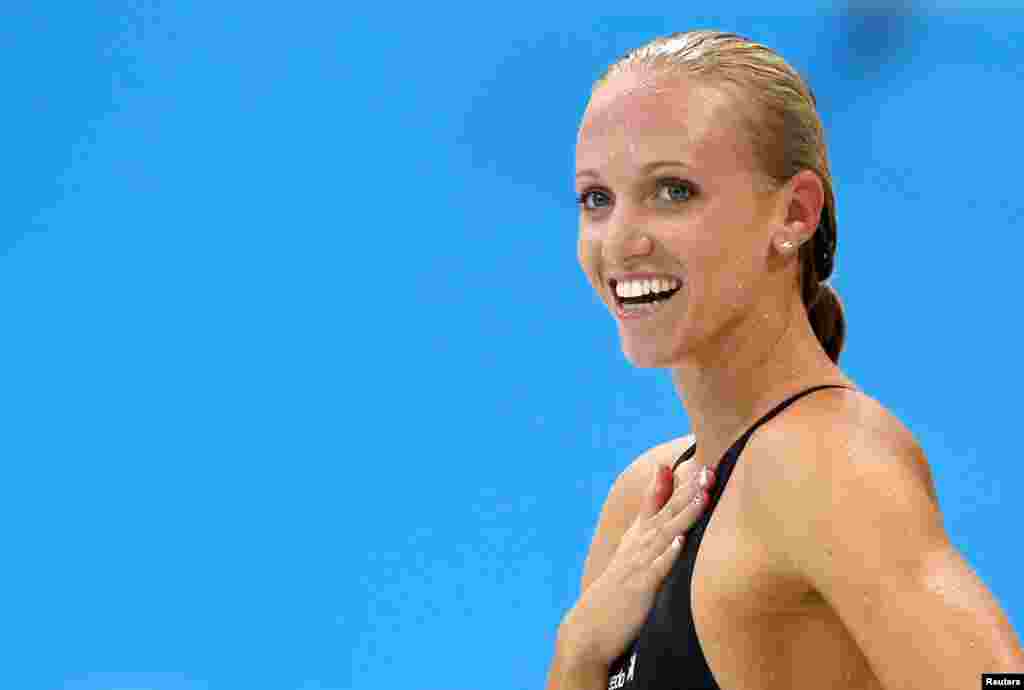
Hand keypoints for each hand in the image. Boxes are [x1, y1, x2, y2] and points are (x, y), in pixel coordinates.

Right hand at [559, 461, 714, 669]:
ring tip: (702, 496)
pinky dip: (668, 554)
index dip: (678, 484)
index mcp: (638, 538)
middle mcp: (638, 546)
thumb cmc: (617, 592)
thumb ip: (647, 527)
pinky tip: (681, 541)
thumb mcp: (631, 555)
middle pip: (666, 513)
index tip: (698, 464)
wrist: (589, 628)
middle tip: (709, 470)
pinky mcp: (640, 588)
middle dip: (688, 491)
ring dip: (684, 514)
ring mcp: (638, 565)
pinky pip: (657, 570)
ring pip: (666, 534)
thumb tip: (671, 509)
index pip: (658, 504)